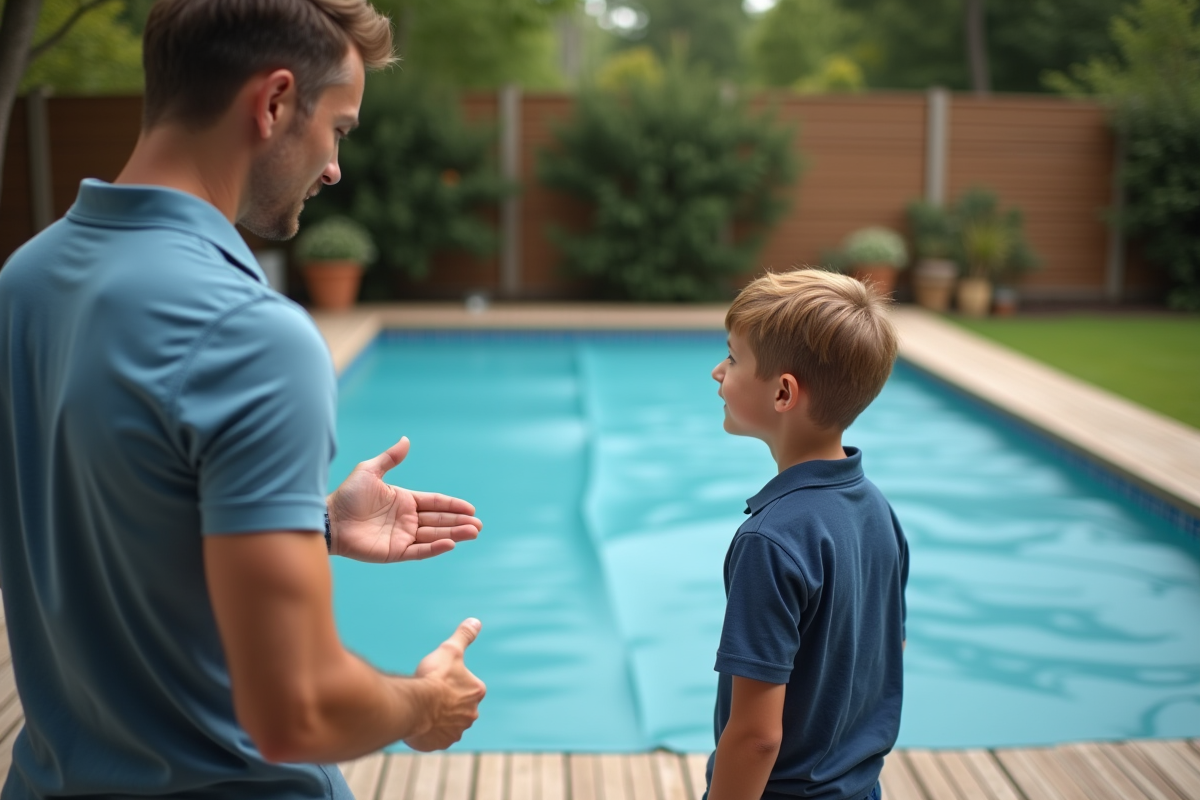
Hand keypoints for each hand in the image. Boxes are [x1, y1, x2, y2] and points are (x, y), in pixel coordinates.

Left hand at [327, 437, 481, 562]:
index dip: (453, 505)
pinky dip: (435, 547)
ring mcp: (402, 536)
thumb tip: (406, 440)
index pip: (435, 503)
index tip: (471, 508)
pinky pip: (420, 550)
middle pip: (439, 520)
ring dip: (454, 534)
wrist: (330, 519)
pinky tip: (450, 543)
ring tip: (473, 533)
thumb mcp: (370, 471)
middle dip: (460, 522)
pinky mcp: (395, 552)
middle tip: (478, 525)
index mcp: (405, 500)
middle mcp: (407, 519)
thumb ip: (390, 458)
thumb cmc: (347, 495)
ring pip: (434, 535)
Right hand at [404, 619, 486, 751]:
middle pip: (458, 705)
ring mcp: (455, 732)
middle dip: (446, 701)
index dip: (451, 680)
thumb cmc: (434, 676)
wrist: (414, 704)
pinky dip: (427, 732)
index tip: (438, 679)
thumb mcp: (450, 650)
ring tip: (421, 708)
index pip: (467, 685)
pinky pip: (434, 738)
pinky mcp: (439, 744)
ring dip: (437, 717)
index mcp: (476, 692)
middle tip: (429, 693)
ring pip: (447, 723)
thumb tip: (476, 621)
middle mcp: (471, 715)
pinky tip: (417, 721)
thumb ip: (464, 636)